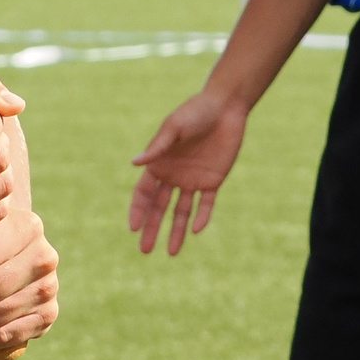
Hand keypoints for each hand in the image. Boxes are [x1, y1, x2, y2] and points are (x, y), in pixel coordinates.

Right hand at [127, 88, 247, 255]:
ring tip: (171, 253)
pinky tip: (197, 230)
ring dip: (176, 231)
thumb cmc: (195, 112)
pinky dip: (202, 217)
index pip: (144, 193)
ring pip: (182, 212)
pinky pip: (206, 204)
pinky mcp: (213, 181)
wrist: (225, 107)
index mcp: (159, 163)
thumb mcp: (174, 128)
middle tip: (145, 250)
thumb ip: (157, 148)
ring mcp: (193, 180)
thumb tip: (134, 164)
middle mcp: (173, 175)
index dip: (138, 211)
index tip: (133, 228)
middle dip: (152, 228)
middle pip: (159, 208)